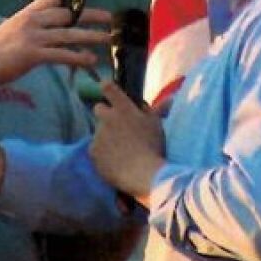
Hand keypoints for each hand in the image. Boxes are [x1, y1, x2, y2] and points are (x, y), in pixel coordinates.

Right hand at [0, 0, 110, 85]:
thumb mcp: (12, 29)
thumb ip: (30, 26)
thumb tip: (47, 31)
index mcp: (27, 13)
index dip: (71, 1)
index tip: (84, 4)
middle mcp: (33, 21)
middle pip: (68, 15)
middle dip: (90, 16)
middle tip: (108, 19)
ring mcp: (34, 37)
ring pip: (69, 35)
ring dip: (91, 36)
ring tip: (107, 38)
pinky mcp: (34, 54)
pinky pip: (62, 55)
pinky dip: (79, 57)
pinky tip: (91, 60)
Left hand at [90, 81, 165, 202]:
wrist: (144, 174)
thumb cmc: (153, 146)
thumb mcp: (156, 124)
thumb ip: (155, 110)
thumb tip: (167, 99)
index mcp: (123, 108)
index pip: (108, 87)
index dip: (107, 88)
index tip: (108, 91)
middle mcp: (107, 118)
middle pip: (98, 108)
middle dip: (105, 114)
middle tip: (116, 126)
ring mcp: (98, 135)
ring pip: (98, 131)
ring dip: (106, 136)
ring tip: (120, 150)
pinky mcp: (92, 151)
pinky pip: (95, 149)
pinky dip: (102, 154)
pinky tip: (114, 161)